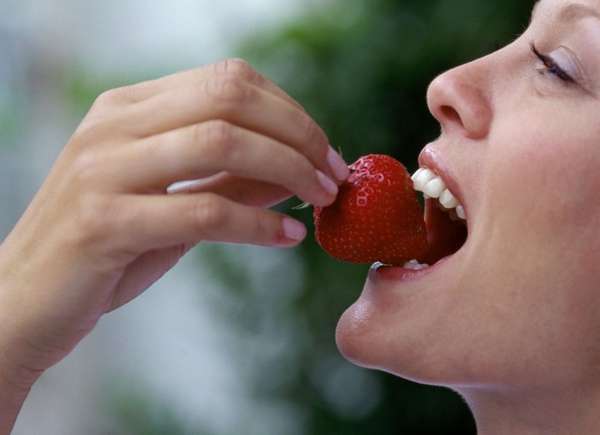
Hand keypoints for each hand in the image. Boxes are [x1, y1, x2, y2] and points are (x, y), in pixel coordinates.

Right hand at [0, 59, 348, 389]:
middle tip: (333, 175)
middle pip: (232, 98)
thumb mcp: (174, 202)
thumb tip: (298, 169)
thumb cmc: (106, 248)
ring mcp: (103, 169)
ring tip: (320, 201)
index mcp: (129, 107)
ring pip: (221, 141)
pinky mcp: (102, 222)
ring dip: (288, 171)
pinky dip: (257, 225)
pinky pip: (202, 211)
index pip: (230, 79)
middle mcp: (114, 125)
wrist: (21, 301)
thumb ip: (231, 178)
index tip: (326, 151)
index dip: (291, 111)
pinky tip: (287, 239)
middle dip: (299, 135)